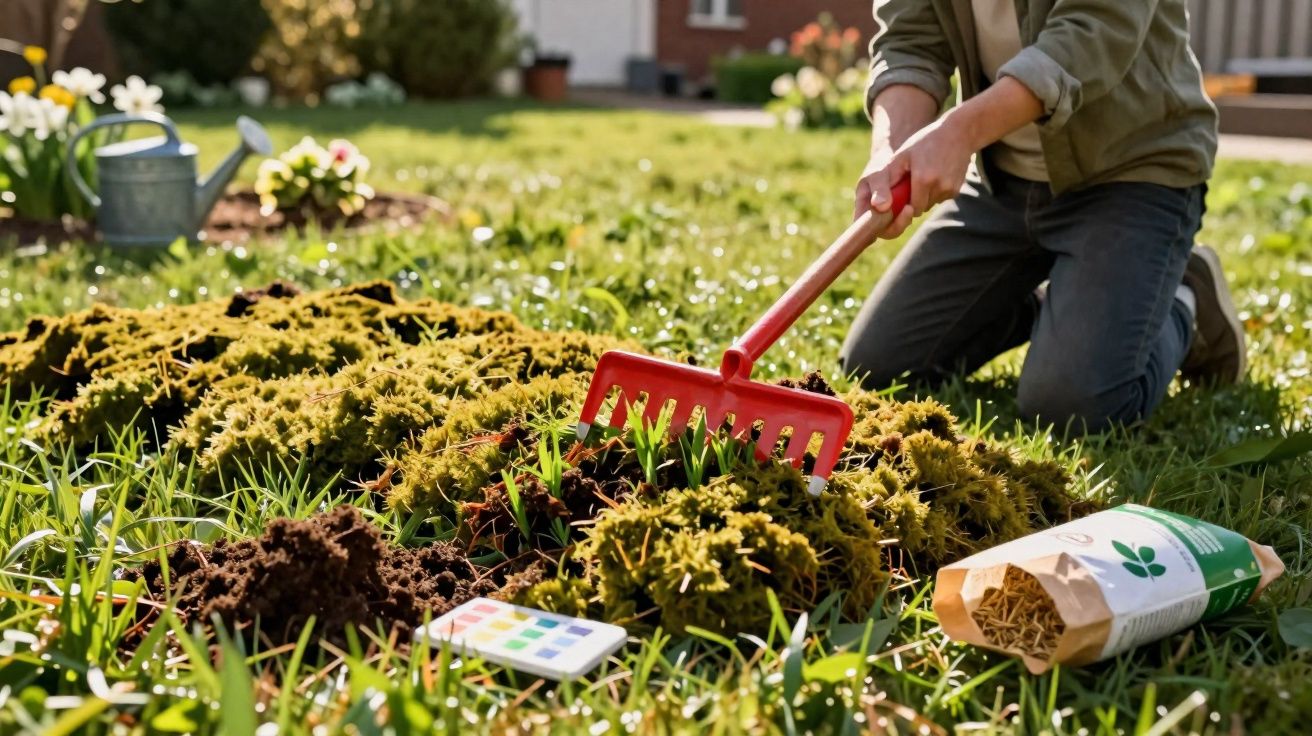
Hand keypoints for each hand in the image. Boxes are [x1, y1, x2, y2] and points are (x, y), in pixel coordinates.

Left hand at [853, 114, 975, 236]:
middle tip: (912, 183)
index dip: (904, 205)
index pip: (910, 208)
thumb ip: (889, 178)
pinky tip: (936, 175)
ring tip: (924, 176)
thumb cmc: (925, 142)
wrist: (958, 132)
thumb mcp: (902, 155)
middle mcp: (939, 186)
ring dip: (926, 196)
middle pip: (921, 208)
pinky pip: (942, 198)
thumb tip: (879, 203)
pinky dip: (937, 192)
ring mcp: (950, 189)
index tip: (901, 195)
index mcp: (923, 179)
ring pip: (931, 203)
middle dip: (915, 200)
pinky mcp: (957, 189)